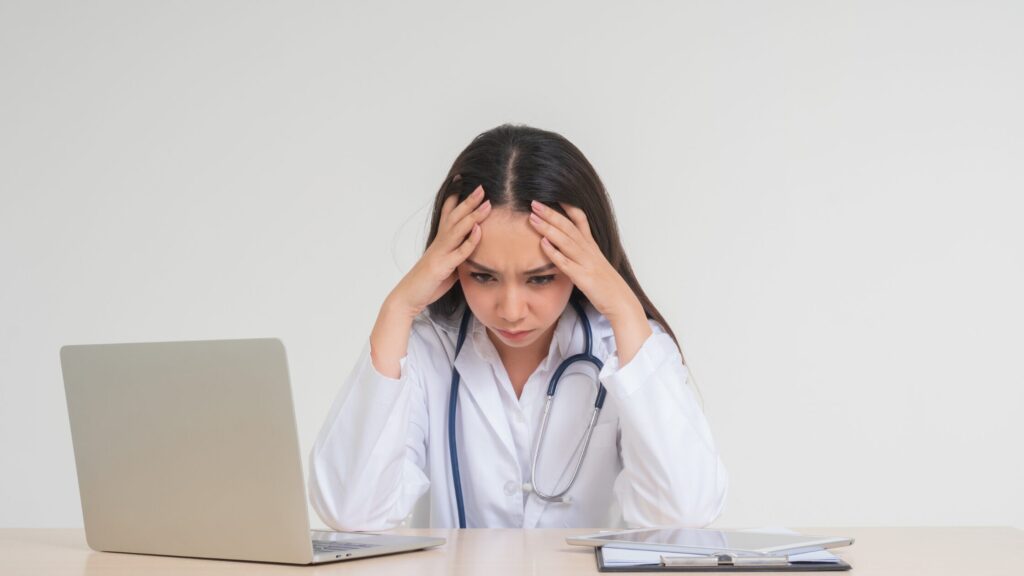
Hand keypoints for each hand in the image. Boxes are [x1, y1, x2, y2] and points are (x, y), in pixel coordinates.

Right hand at [388, 185, 490, 317]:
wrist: (408, 298)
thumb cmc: (427, 284)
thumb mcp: (446, 267)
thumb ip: (458, 257)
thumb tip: (470, 253)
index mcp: (439, 242)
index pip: (447, 214)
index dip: (454, 198)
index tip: (461, 181)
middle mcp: (439, 243)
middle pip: (454, 216)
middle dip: (468, 201)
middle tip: (481, 187)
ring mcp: (440, 253)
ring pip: (457, 229)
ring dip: (472, 215)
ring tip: (486, 203)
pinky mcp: (442, 266)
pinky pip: (459, 252)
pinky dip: (469, 241)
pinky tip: (479, 231)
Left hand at [528, 200, 637, 318]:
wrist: (621, 303)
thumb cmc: (607, 286)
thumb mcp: (595, 264)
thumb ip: (582, 254)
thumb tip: (566, 247)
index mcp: (592, 246)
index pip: (580, 219)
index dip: (567, 206)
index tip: (553, 194)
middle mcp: (589, 251)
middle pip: (568, 227)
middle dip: (551, 213)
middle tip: (534, 202)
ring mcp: (586, 263)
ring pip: (565, 240)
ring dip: (548, 228)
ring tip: (532, 218)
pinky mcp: (583, 277)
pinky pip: (566, 263)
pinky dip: (554, 252)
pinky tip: (542, 244)